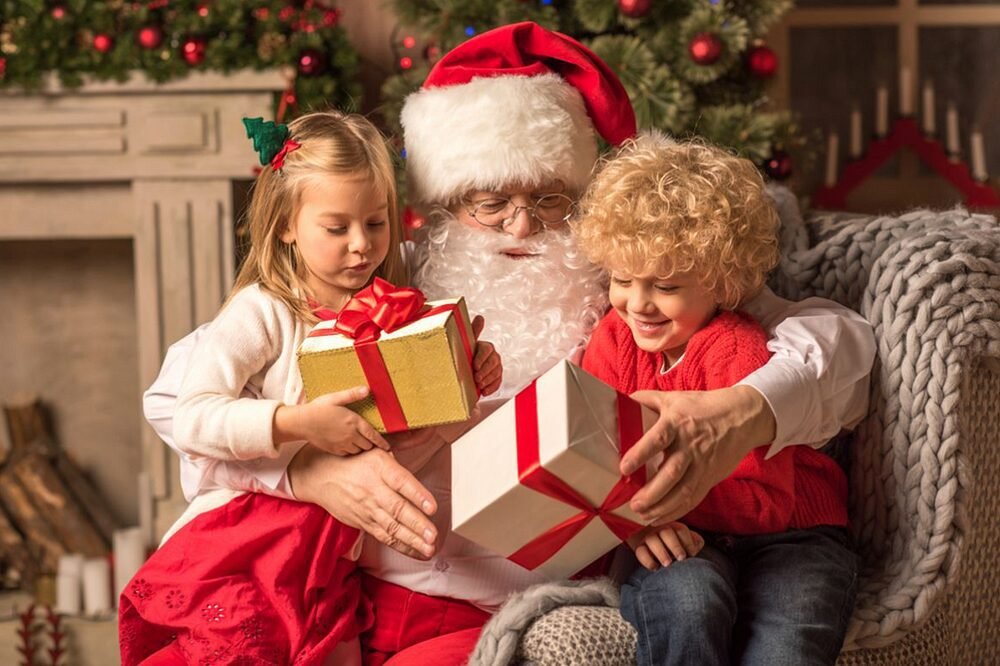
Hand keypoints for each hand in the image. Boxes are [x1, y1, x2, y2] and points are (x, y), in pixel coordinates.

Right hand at [274, 386, 389, 455]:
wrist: (301, 422)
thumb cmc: (318, 408)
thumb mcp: (336, 398)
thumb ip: (352, 395)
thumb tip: (367, 389)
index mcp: (353, 422)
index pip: (373, 435)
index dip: (382, 442)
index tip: (388, 447)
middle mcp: (350, 435)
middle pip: (368, 445)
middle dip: (371, 443)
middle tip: (371, 440)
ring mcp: (342, 444)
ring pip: (358, 450)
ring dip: (361, 447)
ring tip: (359, 441)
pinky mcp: (334, 450)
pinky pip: (348, 453)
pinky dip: (350, 450)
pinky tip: (347, 444)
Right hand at [288, 445, 438, 558]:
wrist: (318, 475)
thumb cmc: (351, 460)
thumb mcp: (374, 450)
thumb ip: (397, 462)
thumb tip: (420, 460)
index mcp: (379, 467)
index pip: (401, 482)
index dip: (417, 495)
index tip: (432, 507)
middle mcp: (373, 490)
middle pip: (397, 509)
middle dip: (417, 524)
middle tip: (433, 536)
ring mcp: (367, 509)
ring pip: (392, 527)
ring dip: (412, 540)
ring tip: (429, 549)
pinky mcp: (363, 523)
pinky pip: (384, 536)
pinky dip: (401, 546)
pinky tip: (417, 552)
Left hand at [470, 315, 501, 395]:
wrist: (467, 368)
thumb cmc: (466, 353)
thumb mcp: (467, 343)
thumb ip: (474, 331)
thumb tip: (481, 317)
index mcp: (486, 347)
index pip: (487, 350)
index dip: (481, 358)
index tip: (475, 366)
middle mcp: (494, 356)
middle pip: (493, 363)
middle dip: (485, 371)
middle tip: (476, 378)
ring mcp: (497, 367)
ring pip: (496, 373)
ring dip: (488, 380)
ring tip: (479, 385)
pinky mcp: (497, 378)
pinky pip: (498, 382)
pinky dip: (491, 388)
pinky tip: (484, 391)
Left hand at [621, 385, 775, 523]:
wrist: (743, 417)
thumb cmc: (704, 407)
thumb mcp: (674, 398)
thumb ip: (647, 400)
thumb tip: (619, 402)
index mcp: (678, 422)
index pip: (658, 439)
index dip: (640, 453)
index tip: (624, 468)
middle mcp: (690, 445)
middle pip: (671, 472)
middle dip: (652, 492)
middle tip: (633, 504)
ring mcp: (702, 463)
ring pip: (683, 490)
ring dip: (662, 506)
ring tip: (642, 515)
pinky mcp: (710, 477)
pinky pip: (694, 498)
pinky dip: (677, 511)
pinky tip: (660, 518)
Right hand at [628, 522, 703, 569]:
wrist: (655, 546)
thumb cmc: (674, 545)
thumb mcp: (685, 541)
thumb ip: (694, 542)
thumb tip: (697, 544)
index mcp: (673, 526)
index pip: (681, 530)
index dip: (688, 542)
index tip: (692, 554)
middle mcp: (660, 529)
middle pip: (666, 533)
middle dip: (675, 546)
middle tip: (681, 558)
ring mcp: (648, 537)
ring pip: (652, 540)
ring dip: (661, 552)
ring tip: (668, 564)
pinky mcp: (638, 547)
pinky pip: (640, 552)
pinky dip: (647, 560)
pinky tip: (655, 568)